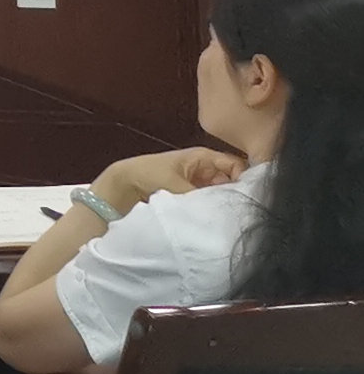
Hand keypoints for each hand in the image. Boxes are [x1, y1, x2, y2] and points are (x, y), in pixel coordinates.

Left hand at [94, 147, 239, 215]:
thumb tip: (219, 208)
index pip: (236, 164)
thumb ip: (199, 194)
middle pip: (232, 179)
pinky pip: (210, 199)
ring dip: (223, 201)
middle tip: (241, 209)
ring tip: (228, 215)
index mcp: (203, 156)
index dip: (245, 178)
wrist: (124, 183)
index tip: (249, 195)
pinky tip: (215, 217)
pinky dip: (213, 206)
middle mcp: (205, 167)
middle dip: (236, 193)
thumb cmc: (147, 173)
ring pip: (222, 191)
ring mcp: (200, 180)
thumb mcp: (175, 182)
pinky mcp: (193, 193)